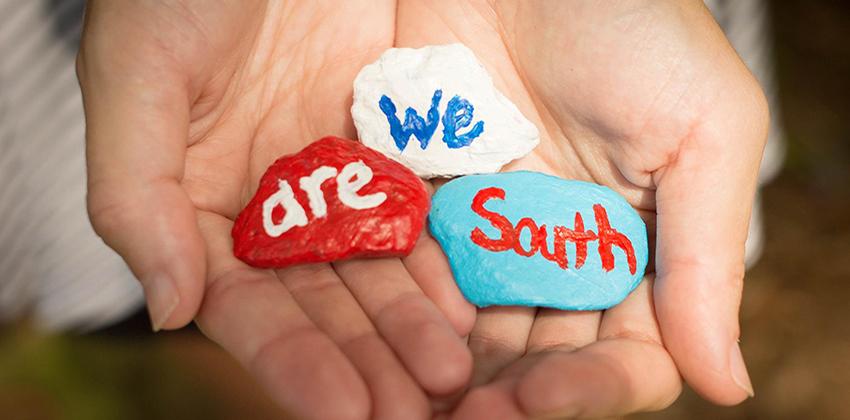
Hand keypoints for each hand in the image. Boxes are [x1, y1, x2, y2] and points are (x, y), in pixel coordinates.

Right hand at [78, 2, 475, 417]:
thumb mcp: (138, 75)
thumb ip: (134, 196)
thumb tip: (170, 310)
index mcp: (201, 205)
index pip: (247, 306)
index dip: (292, 363)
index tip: (339, 414)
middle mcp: (271, 203)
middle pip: (322, 302)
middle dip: (365, 360)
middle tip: (410, 415)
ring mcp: (335, 176)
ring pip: (377, 268)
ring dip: (412, 325)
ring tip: (450, 376)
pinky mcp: (389, 143)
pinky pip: (420, 211)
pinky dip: (442, 258)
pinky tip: (472, 306)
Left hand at [395, 0, 766, 416]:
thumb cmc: (634, 26)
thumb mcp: (701, 129)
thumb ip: (705, 256)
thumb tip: (728, 387)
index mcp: (636, 248)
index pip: (623, 352)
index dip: (587, 389)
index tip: (539, 400)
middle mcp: (560, 252)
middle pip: (536, 354)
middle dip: (501, 394)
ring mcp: (488, 228)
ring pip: (468, 325)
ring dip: (440, 368)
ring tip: (404, 404)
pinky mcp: (425, 196)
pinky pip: (408, 265)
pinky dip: (395, 305)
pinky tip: (371, 337)